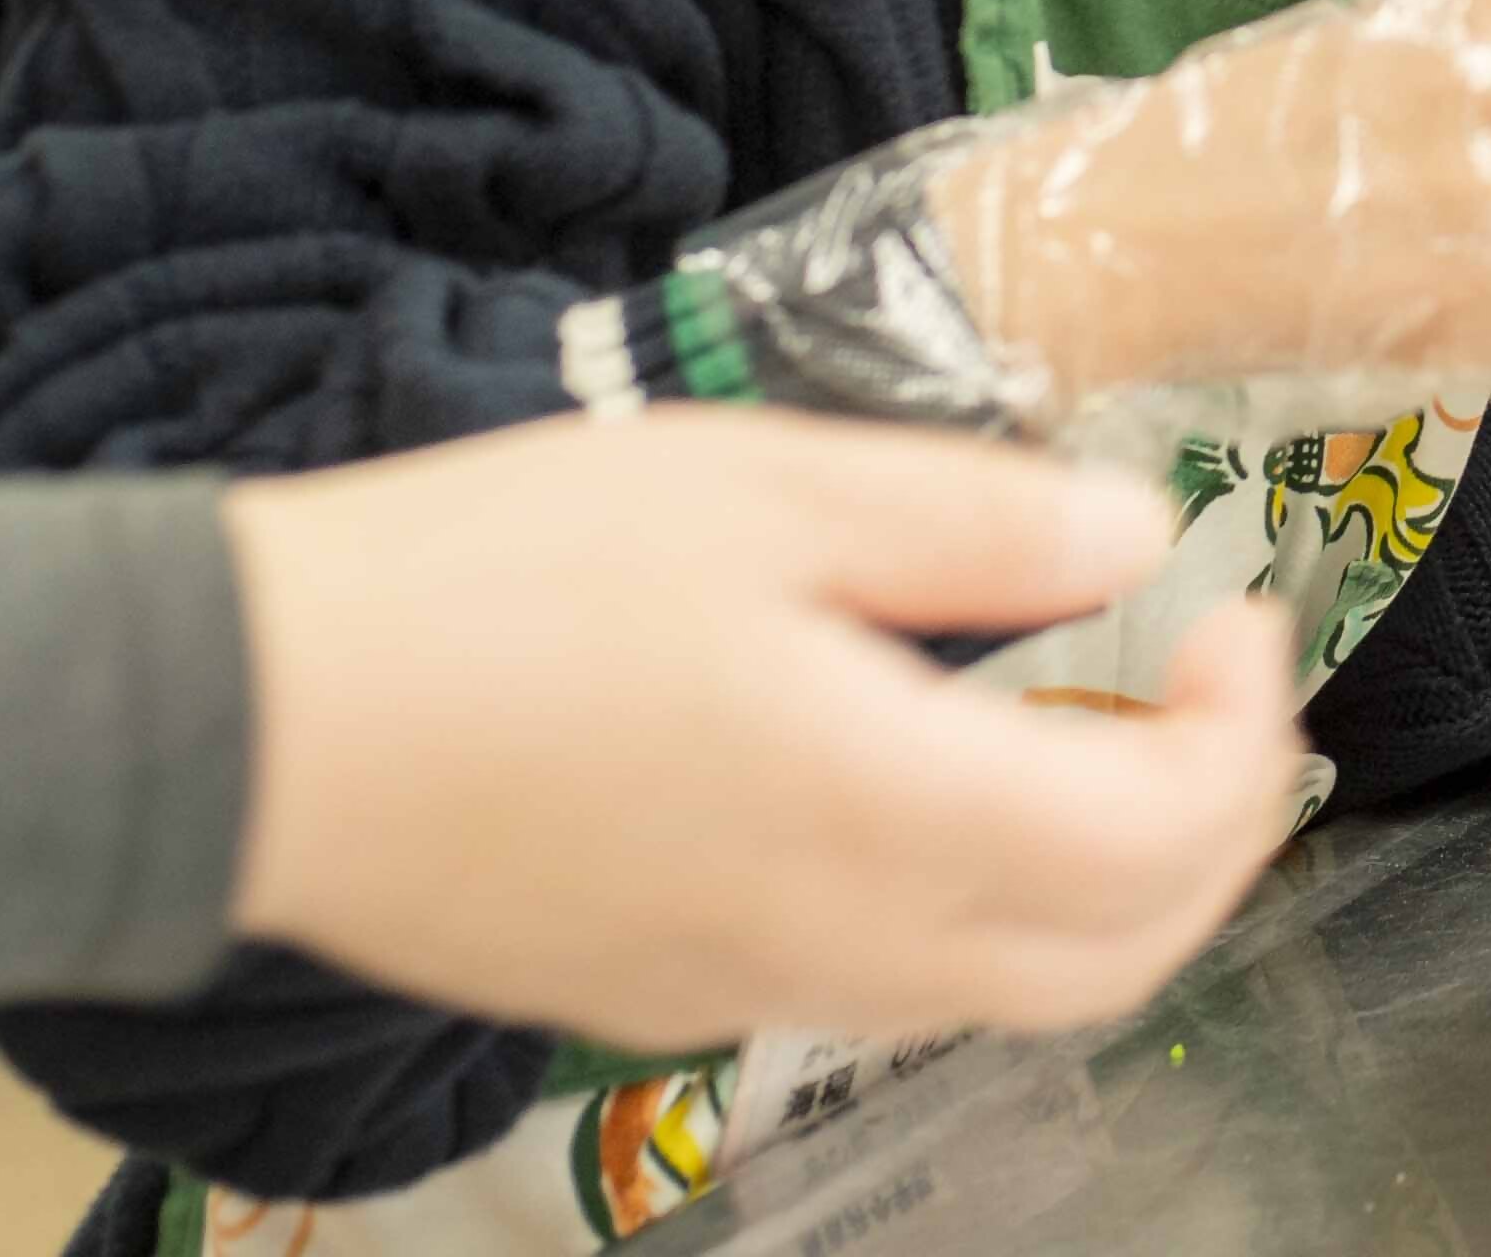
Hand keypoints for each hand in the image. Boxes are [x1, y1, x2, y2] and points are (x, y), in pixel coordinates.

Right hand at [219, 413, 1300, 1047]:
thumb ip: (975, 522)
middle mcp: (840, 941)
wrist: (249, 726)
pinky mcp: (662, 998)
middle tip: (1210, 698)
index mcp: (885, 812)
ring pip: (1005, 992)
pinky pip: (881, 985)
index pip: (1163, 837)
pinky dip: (972, 908)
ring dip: (1101, 885)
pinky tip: (929, 781)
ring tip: (1096, 729)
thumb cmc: (498, 580)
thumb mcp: (764, 491)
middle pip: (1118, 960)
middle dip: (1215, 837)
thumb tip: (1133, 532)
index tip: (1229, 612)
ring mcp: (747, 989)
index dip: (1241, 731)